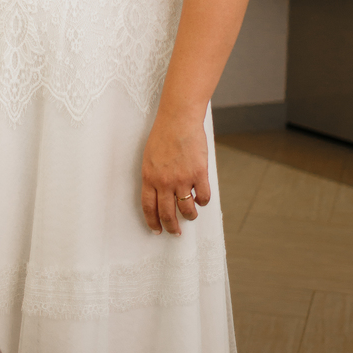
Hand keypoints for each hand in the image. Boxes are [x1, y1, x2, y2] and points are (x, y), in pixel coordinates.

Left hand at [140, 110, 210, 235]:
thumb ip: (154, 177)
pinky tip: (201, 198)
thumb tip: (160, 195)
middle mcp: (164, 181)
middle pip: (167, 213)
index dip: (153, 222)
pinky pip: (203, 197)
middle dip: (171, 227)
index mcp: (149, 177)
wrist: (179, 120)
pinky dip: (203, 201)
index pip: (149, 207)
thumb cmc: (163, 136)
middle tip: (175, 232)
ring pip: (187, 209)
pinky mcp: (198, 174)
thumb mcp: (149, 158)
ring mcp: (182, 178)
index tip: (157, 230)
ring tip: (191, 215)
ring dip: (190, 216)